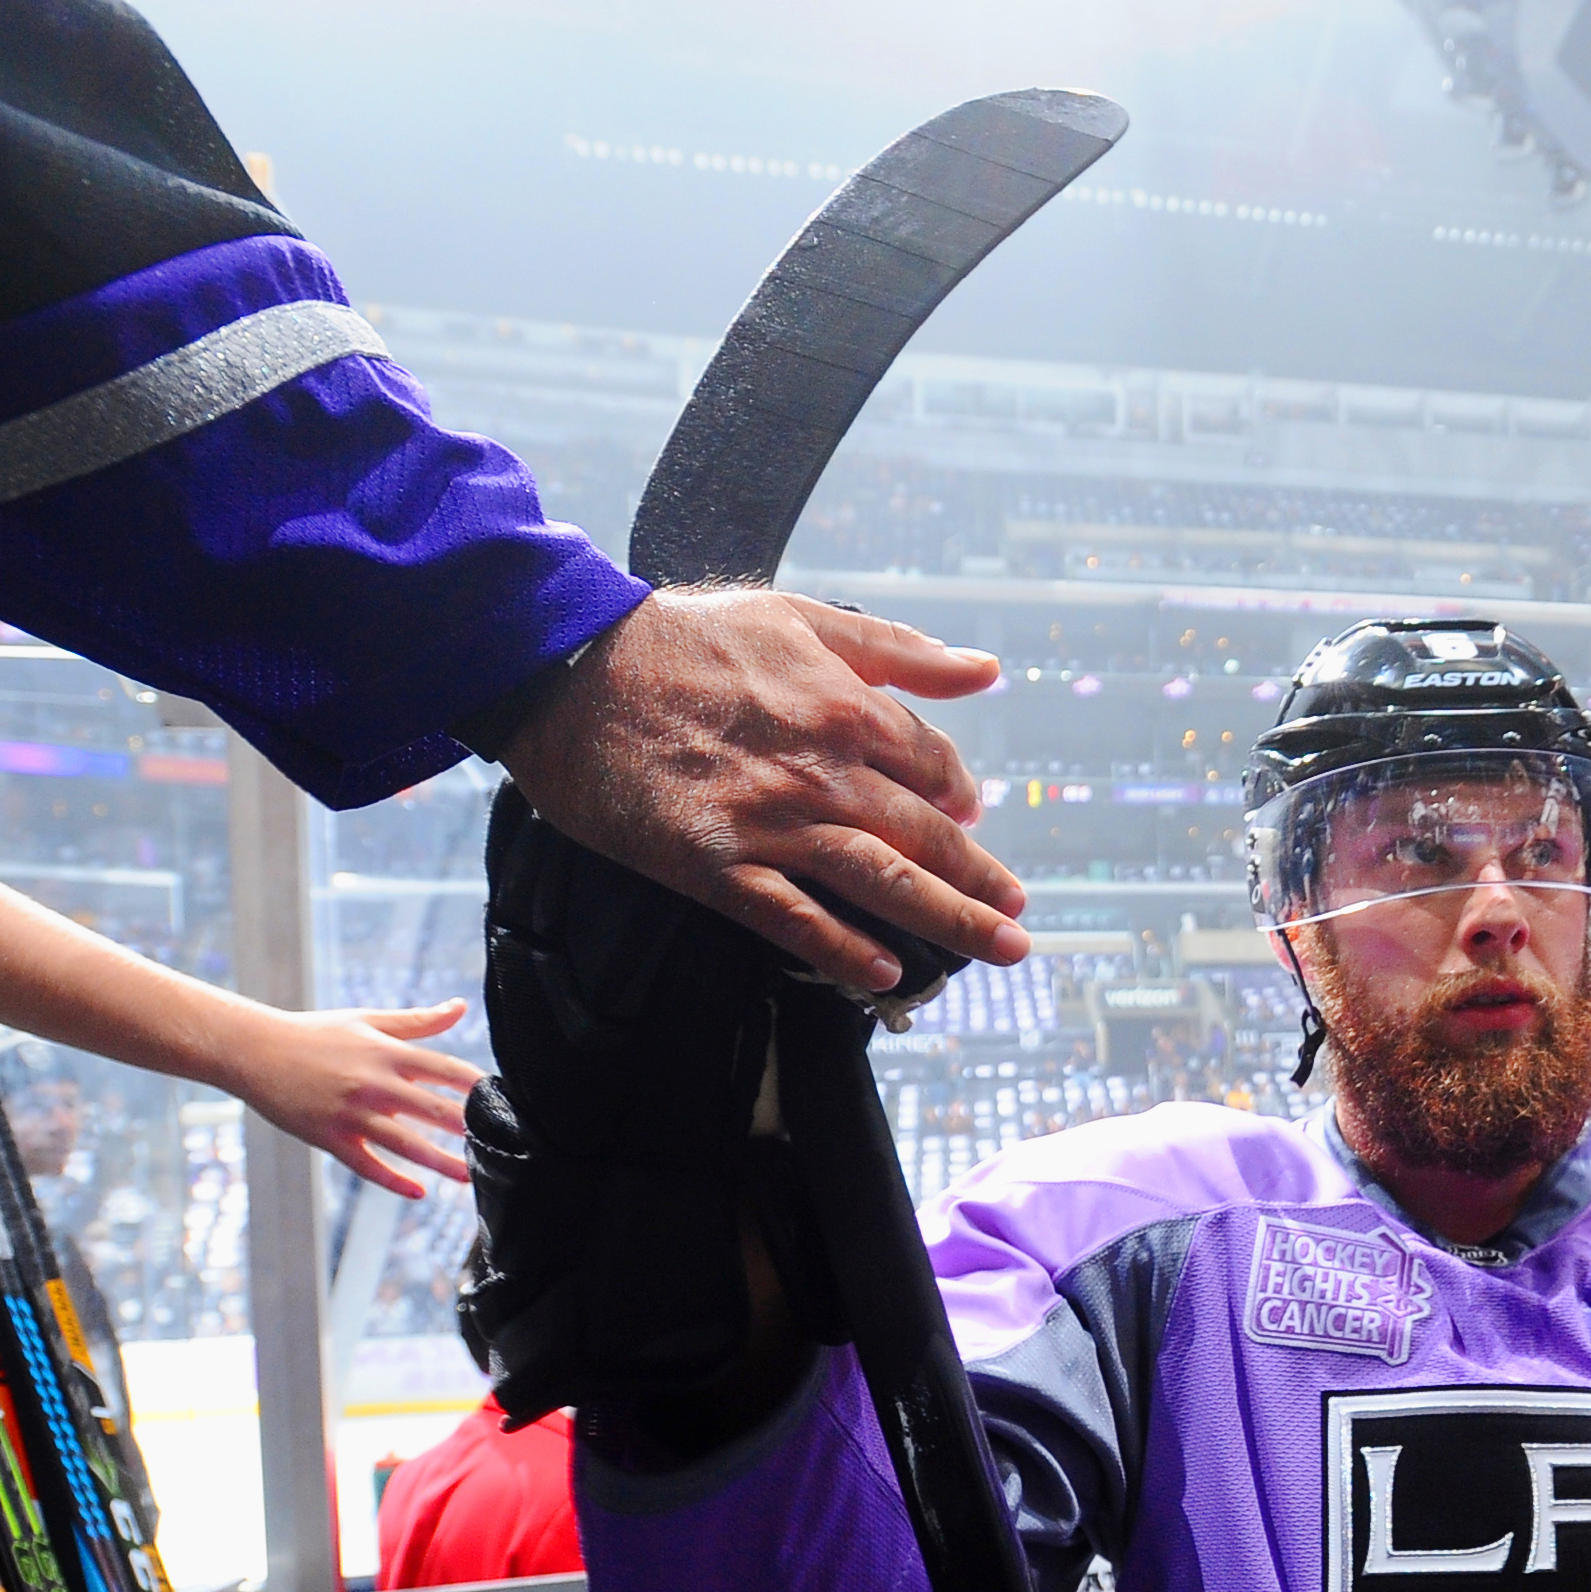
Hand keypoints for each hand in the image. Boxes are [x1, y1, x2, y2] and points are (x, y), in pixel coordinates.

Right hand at [225, 999, 483, 1199]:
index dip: (478, 1086)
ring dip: (441, 1162)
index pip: (446, 1070)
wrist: (254, 1050)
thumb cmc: (315, 1033)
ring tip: (471, 1176)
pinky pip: (367, 1165)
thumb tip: (461, 1007)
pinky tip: (419, 1191)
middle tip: (502, 1145)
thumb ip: (417, 1022)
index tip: (507, 1101)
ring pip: (406, 1144)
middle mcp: (373, 1083)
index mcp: (387, 1052)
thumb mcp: (367, 1020)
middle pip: (433, 1110)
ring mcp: (351, 1113)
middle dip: (470, 1129)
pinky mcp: (329, 1138)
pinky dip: (393, 1180)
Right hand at [496, 586, 1025, 991]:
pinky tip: (882, 974)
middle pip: (927, 833)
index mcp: (849, 707)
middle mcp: (824, 770)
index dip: (961, 796)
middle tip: (1019, 919)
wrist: (571, 667)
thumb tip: (985, 670)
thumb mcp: (801, 617)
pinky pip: (792, 917)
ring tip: (999, 949)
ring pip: (882, 879)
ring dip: (950, 919)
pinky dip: (842, 948)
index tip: (969, 818)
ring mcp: (772, 822)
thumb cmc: (683, 637)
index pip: (935, 766)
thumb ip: (899, 649)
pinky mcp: (714, 863)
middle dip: (982, 880)